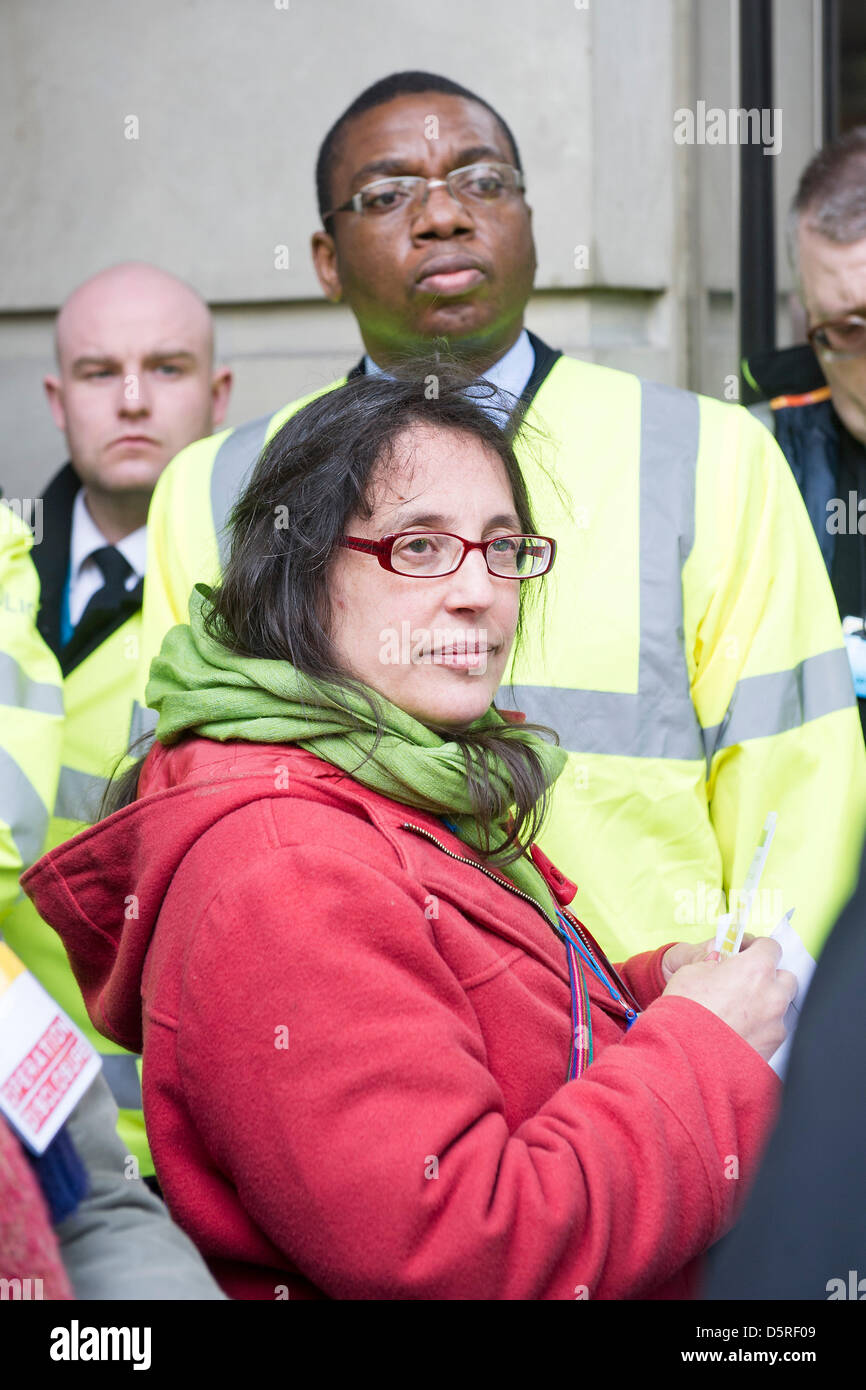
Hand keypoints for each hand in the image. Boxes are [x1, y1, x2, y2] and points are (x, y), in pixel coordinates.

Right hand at [662, 936, 797, 1062]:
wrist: (685, 1056)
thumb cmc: (685, 1012)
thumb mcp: (690, 972)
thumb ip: (712, 964)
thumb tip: (718, 965)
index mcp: (756, 968)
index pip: (771, 946)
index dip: (756, 947)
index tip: (745, 951)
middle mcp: (773, 994)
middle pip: (785, 976)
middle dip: (768, 976)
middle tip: (745, 981)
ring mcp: (776, 1024)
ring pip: (781, 1006)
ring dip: (767, 1003)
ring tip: (741, 1011)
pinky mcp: (774, 1047)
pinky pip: (774, 1030)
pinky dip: (762, 1028)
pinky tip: (740, 1032)